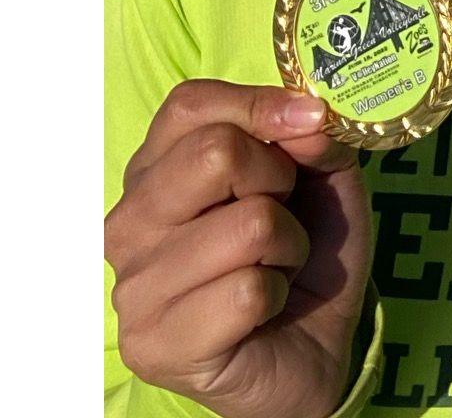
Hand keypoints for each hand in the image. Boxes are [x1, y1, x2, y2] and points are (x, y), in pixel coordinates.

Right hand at [107, 81, 371, 417]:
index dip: (259, 104)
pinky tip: (262, 308)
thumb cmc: (303, 252)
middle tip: (284, 212)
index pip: (189, 105)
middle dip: (279, 178)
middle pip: (214, 153)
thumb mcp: (323, 176)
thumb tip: (306, 120)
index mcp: (156, 171)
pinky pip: (247, 290)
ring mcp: (133, 287)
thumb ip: (312, 138)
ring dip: (287, 244)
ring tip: (273, 267)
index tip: (312, 118)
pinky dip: (277, 292)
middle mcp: (129, 223)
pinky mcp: (153, 345)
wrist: (310, 348)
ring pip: (248, 224)